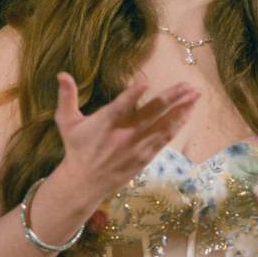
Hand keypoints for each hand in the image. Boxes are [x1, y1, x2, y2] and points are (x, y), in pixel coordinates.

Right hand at [53, 72, 199, 195]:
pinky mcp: (145, 156)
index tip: (144, 83)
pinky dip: (177, 125)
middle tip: (188, 85)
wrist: (84, 182)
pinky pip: (164, 139)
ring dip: (181, 110)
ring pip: (163, 125)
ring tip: (196, 96)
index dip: (131, 95)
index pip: (120, 106)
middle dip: (172, 98)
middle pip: (151, 113)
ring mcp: (137, 146)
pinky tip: (188, 114)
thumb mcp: (67, 122)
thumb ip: (66, 97)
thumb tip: (62, 73)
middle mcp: (124, 134)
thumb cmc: (77, 148)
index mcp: (105, 123)